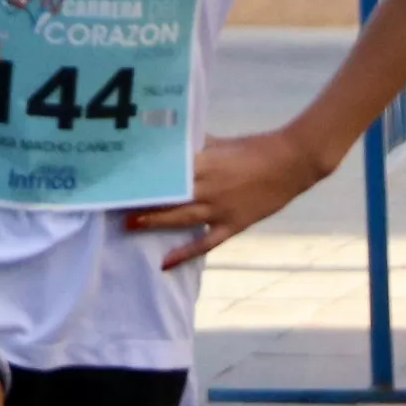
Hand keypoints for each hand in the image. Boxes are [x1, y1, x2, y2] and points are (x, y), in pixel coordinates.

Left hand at [125, 126, 330, 271]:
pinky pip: (205, 243)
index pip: (166, 170)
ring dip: (153, 222)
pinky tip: (164, 264)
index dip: (143, 175)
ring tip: (128, 225)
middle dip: (140, 200)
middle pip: (167, 196)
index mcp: (204, 162)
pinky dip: (184, 254)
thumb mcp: (220, 142)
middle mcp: (208, 187)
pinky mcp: (233, 224)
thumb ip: (194, 145)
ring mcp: (220, 209)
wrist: (292, 163)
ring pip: (179, 218)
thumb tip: (167, 141)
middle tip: (113, 203)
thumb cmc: (255, 148)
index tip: (121, 177)